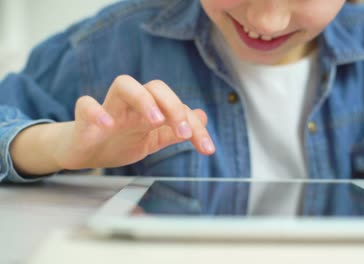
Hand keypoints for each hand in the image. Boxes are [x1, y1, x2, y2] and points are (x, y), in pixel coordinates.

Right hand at [53, 75, 214, 169]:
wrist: (86, 153)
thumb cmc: (120, 141)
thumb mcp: (153, 139)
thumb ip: (175, 130)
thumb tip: (202, 116)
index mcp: (150, 109)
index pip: (177, 106)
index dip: (195, 127)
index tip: (207, 149)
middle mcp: (132, 104)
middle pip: (154, 87)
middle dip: (173, 106)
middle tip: (184, 132)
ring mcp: (109, 109)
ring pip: (124, 85)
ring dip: (143, 99)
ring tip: (155, 120)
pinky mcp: (83, 119)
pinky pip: (85, 104)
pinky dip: (95, 112)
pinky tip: (107, 125)